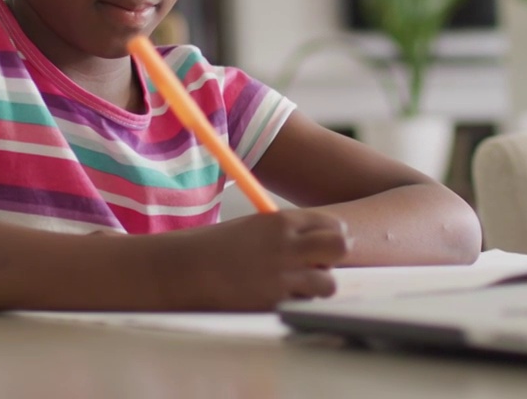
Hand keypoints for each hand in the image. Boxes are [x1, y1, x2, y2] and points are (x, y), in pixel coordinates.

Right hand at [159, 209, 350, 310]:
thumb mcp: (254, 228)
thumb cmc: (216, 247)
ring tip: (295, 286)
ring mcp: (282, 275)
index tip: (319, 248)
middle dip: (334, 258)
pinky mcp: (274, 301)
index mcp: (282, 221)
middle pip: (341, 246)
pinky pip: (304, 304)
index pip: (332, 224)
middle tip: (317, 266)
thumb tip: (315, 244)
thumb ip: (286, 233)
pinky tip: (275, 297)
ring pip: (329, 283)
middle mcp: (287, 245)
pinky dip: (296, 303)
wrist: (185, 269)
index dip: (331, 238)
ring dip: (317, 286)